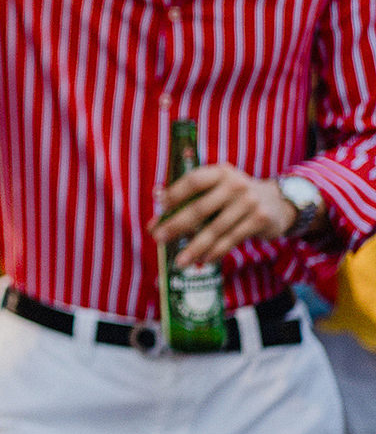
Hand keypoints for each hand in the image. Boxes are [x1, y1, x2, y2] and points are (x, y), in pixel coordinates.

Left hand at [152, 164, 295, 266]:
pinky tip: (202, 261)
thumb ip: (191, 198)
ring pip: (215, 229)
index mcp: (220, 172)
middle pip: (200, 208)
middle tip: (158, 238)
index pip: (194, 181)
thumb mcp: (218, 188)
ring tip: (179, 261)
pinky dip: (215, 252)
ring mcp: (249, 202)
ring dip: (195, 247)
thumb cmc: (234, 197)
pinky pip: (231, 239)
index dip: (175, 193)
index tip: (159, 206)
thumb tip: (155, 218)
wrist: (277, 202)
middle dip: (176, 225)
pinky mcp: (259, 220)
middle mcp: (235, 184)